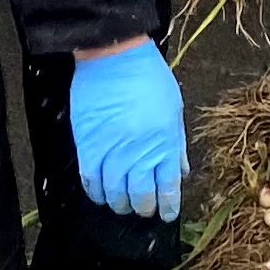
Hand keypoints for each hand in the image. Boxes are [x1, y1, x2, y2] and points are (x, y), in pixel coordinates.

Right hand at [69, 38, 184, 221]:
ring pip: (114, 192)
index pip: (168, 187)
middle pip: (140, 195)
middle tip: (143, 209)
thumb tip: (181, 171)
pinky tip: (100, 194)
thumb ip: (177, 144)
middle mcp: (140, 153)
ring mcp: (112, 150)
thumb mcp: (174, 109)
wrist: (115, 56)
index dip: (168, 206)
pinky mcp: (88, 145)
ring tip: (122, 204)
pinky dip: (95, 191)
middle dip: (143, 207)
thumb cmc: (149, 78)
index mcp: (165, 143)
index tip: (167, 213)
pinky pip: (90, 179)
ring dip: (119, 203)